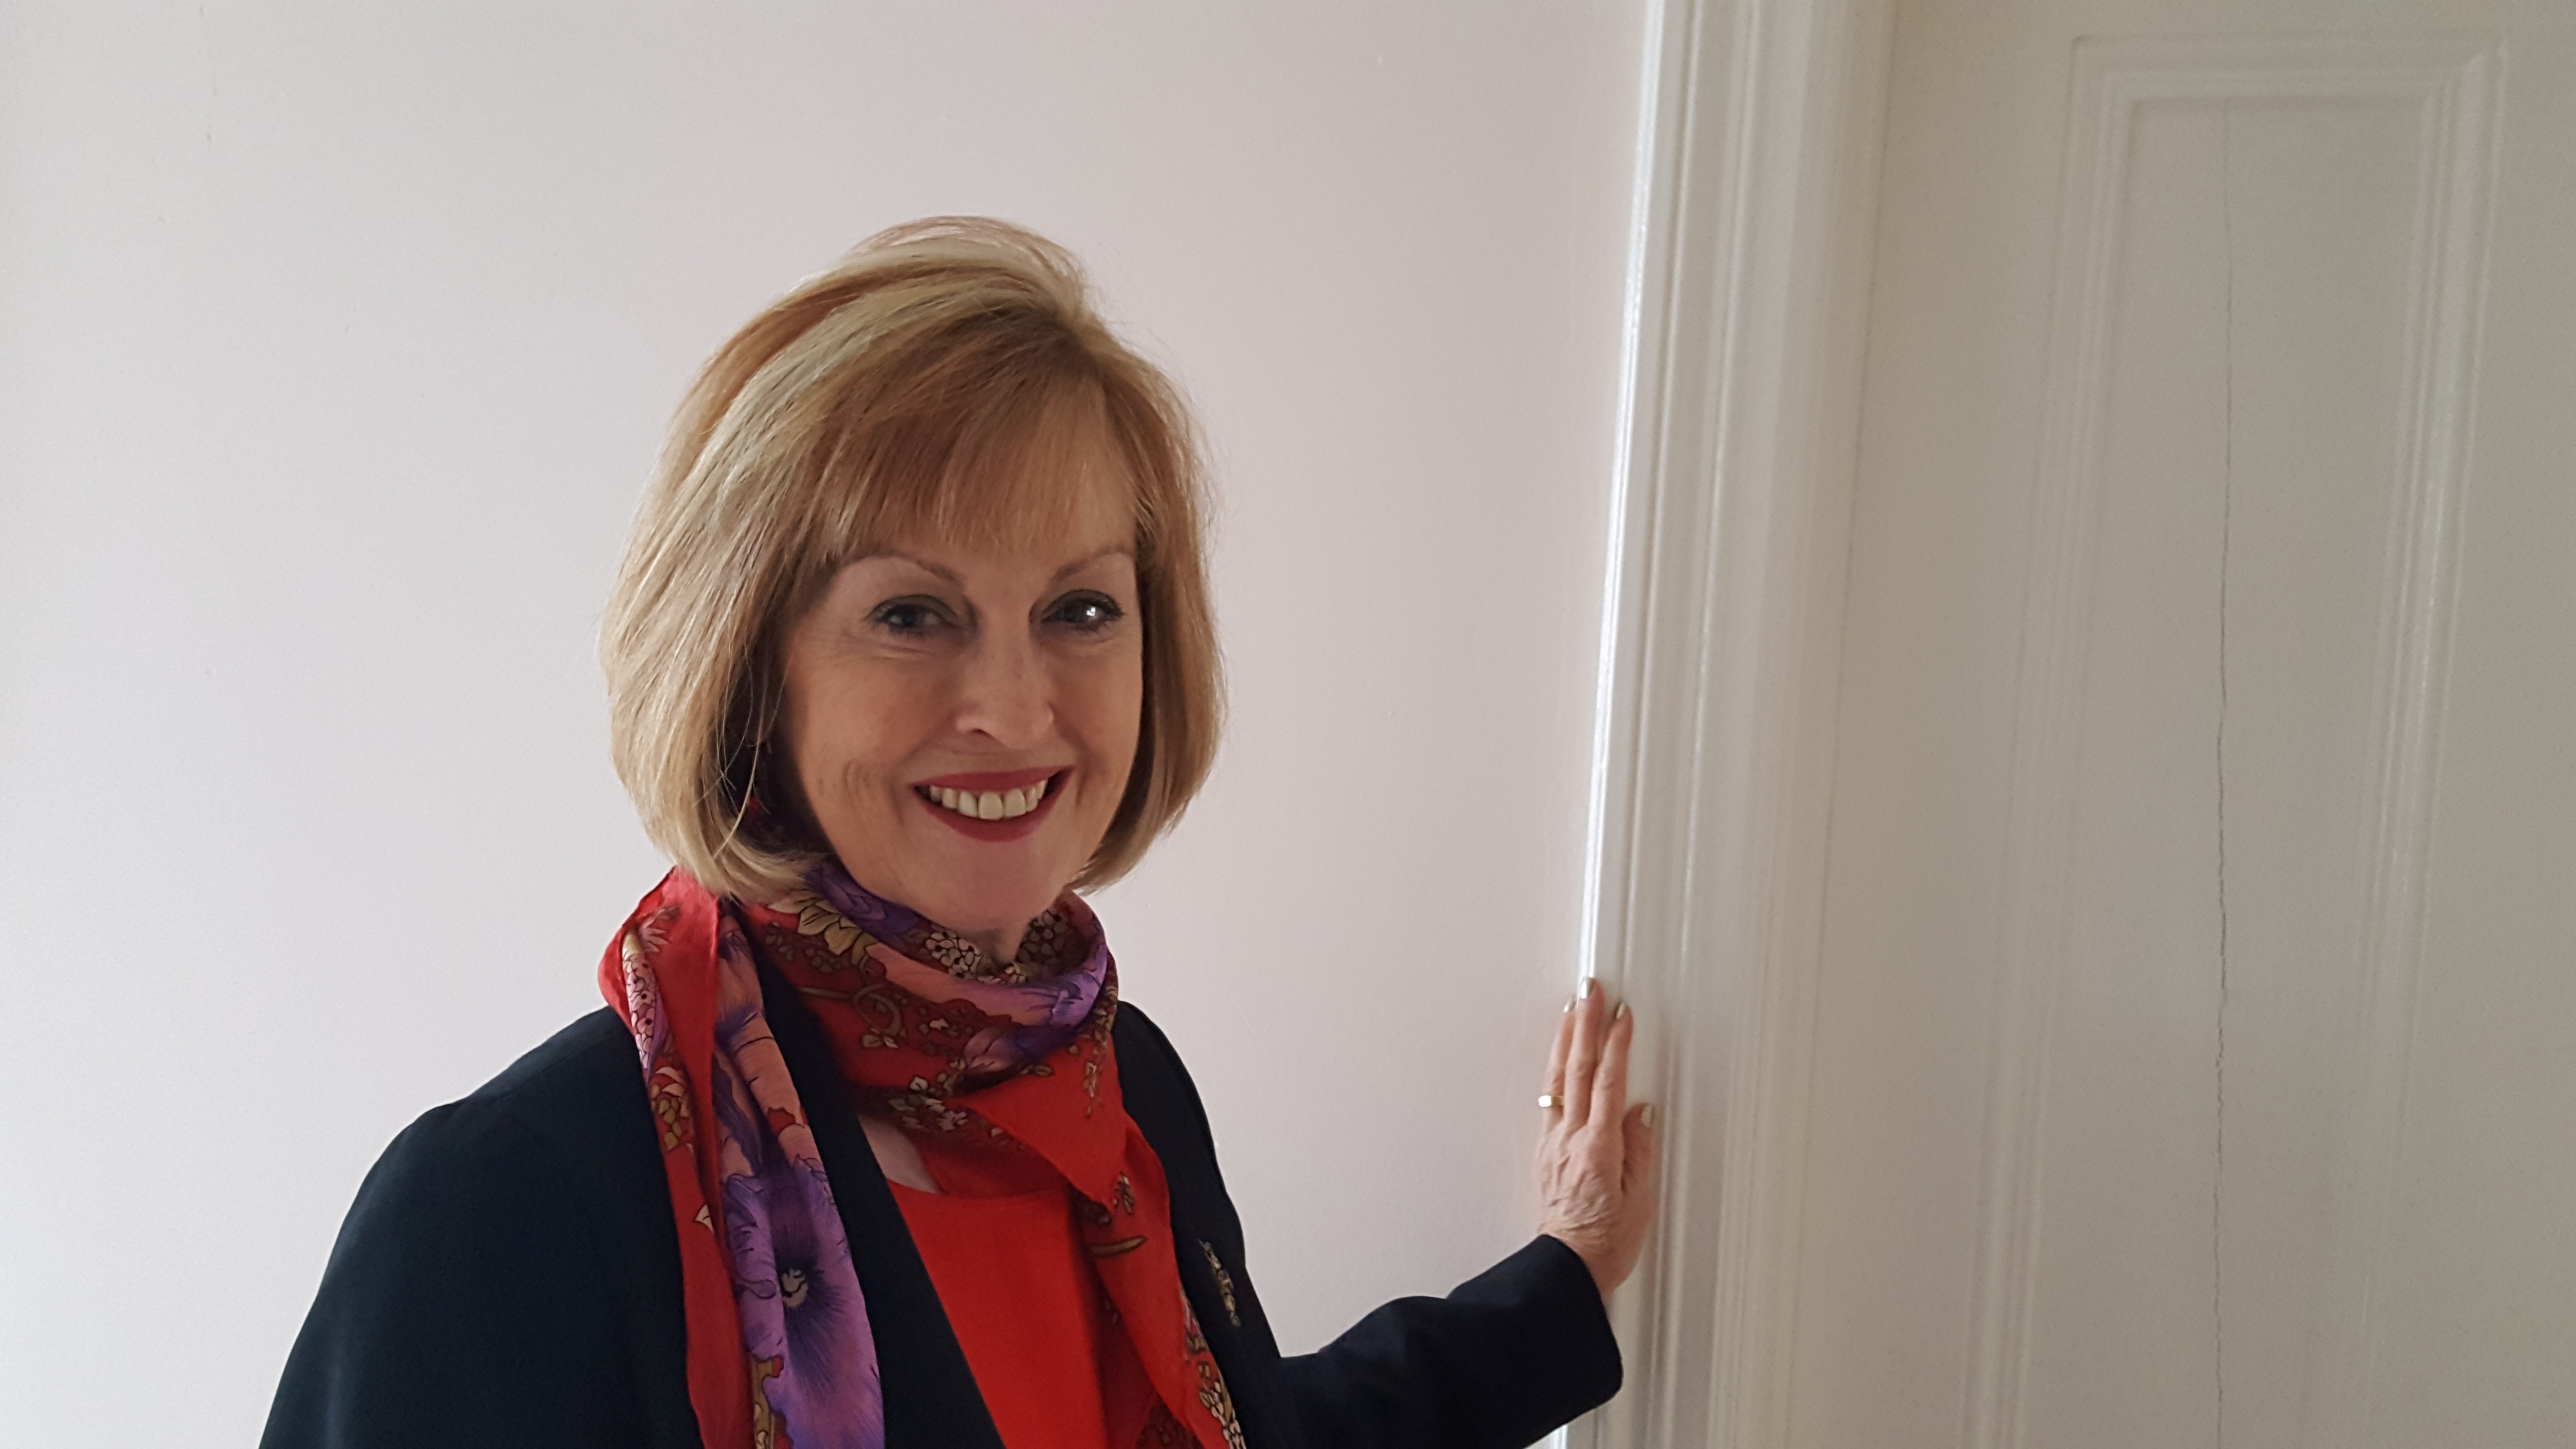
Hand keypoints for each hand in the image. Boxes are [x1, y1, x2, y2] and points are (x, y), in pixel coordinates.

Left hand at [1534, 979, 1657, 1297]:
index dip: (1617, 1045)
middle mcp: (1570, 1139)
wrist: (1567, 1267)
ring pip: (1559, 1080)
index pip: (1609, 1083)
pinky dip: (1558, 1071)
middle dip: (1586, 1025)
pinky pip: (1552, 1099)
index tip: (1623, 1016)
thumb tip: (1640, 1111)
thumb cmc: (1606, 1241)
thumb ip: (1639, 1148)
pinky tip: (1561, 1059)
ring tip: (1573, 1010)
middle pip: (1578, 1070)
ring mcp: (1554, 1143)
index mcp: (1597, 1148)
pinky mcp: (1547, 1152)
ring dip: (1567, 1040)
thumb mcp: (1640, 1198)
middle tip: (1590, 991)